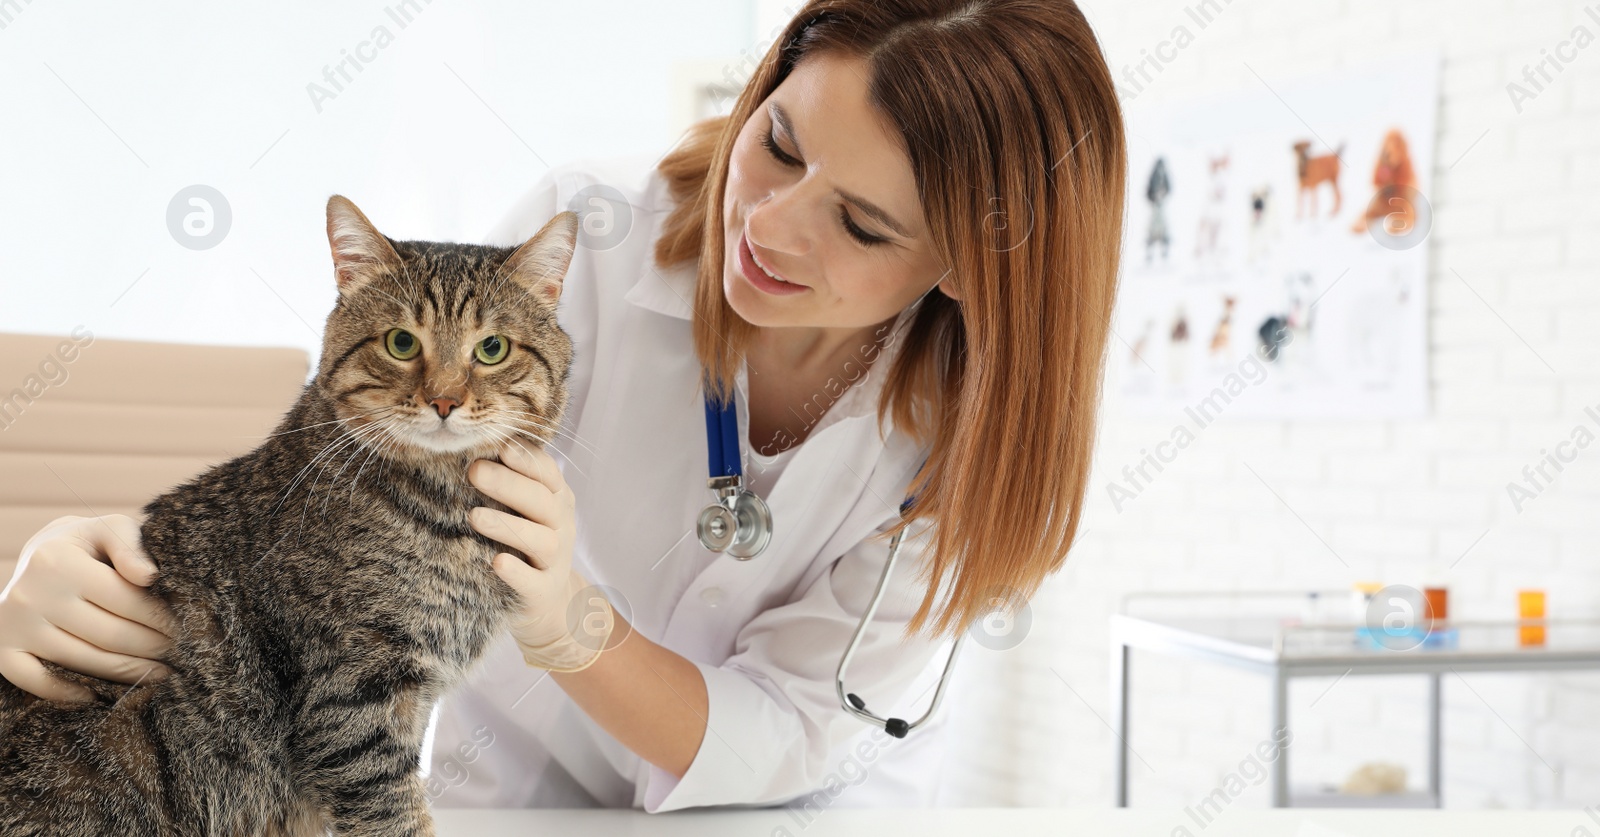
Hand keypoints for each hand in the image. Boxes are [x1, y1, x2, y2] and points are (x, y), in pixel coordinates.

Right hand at [0, 514, 177, 701]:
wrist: (36, 558)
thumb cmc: (86, 545)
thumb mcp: (109, 529)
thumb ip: (131, 546)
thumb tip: (149, 576)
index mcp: (58, 561)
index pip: (125, 600)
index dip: (162, 619)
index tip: (186, 629)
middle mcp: (31, 595)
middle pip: (109, 635)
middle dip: (152, 648)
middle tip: (179, 654)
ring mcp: (14, 626)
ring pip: (83, 661)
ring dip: (127, 672)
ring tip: (160, 673)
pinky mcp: (3, 650)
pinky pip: (37, 682)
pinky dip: (69, 694)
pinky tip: (100, 695)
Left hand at [467, 442, 612, 671]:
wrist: (545, 600)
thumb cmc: (524, 541)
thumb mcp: (525, 508)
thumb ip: (510, 481)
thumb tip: (471, 447)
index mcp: (557, 499)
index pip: (547, 473)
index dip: (526, 459)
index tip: (500, 446)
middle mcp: (561, 526)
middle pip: (542, 501)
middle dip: (508, 484)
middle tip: (474, 471)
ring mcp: (555, 560)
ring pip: (540, 540)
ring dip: (508, 527)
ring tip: (474, 517)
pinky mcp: (543, 592)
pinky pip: (533, 582)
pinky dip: (517, 573)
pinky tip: (497, 562)